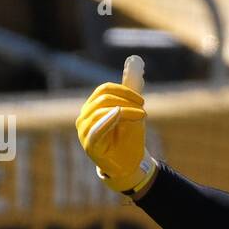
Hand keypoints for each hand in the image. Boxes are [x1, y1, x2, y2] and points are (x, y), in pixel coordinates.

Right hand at [75, 55, 157, 194]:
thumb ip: (131, 90)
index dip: (123, 90)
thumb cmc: (129, 138)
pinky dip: (107, 120)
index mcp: (93, 107)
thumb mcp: (132, 111)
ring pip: (102, 111)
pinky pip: (96, 129)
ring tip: (141, 117)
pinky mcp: (90, 145)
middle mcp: (85, 117)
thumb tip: (135, 63)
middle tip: (143, 107)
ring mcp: (85, 131)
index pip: (104, 90)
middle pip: (103, 98)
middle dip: (126, 99)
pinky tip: (118, 114)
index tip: (141, 98)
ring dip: (125, 110)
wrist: (130, 165)